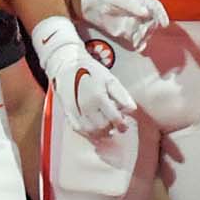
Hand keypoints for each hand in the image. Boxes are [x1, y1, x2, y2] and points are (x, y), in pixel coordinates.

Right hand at [33, 17, 136, 139]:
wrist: (67, 66)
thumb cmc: (91, 71)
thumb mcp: (110, 79)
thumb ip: (122, 95)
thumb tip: (132, 109)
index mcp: (98, 97)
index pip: (114, 118)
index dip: (121, 125)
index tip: (124, 126)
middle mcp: (86, 106)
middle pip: (102, 127)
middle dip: (111, 129)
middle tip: (115, 125)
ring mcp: (75, 111)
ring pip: (90, 131)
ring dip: (100, 133)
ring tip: (106, 128)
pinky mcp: (67, 112)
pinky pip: (78, 129)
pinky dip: (87, 133)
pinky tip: (94, 130)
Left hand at [73, 0, 169, 51]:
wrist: (85, 3)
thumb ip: (131, 5)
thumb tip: (146, 13)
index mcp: (139, 0)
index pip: (155, 7)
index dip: (161, 14)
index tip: (164, 24)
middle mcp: (138, 12)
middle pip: (152, 21)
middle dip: (151, 28)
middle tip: (145, 32)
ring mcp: (131, 22)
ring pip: (144, 32)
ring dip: (145, 37)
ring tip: (139, 41)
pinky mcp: (123, 32)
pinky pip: (134, 39)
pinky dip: (138, 44)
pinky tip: (138, 47)